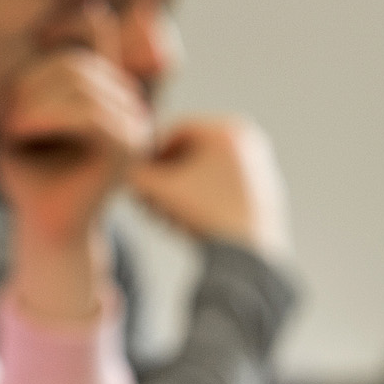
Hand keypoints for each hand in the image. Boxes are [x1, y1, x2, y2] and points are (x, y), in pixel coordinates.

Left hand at [0, 51, 150, 322]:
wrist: (44, 229)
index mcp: (105, 88)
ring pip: (82, 87)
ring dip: (33, 104)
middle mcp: (127, 101)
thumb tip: (53, 34)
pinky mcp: (129, 148)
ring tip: (8, 130)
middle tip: (2, 119)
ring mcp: (134, 123)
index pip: (84, 39)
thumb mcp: (20, 117)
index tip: (12, 93)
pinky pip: (91, 116)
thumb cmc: (28, 174)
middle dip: (29, 84)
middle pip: (76, 63)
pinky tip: (18, 133)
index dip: (43, 52)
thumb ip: (34, 77)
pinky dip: (48, 118)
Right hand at [125, 115, 290, 259]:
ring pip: (208, 169)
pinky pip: (225, 182)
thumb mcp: (160, 193)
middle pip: (192, 151)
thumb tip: (117, 166)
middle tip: (150, 202)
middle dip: (167, 177)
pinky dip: (204, 196)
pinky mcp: (265, 185)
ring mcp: (260, 162)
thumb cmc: (204, 216)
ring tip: (167, 217)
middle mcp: (248, 138)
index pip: (174, 133)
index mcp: (226, 130)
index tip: (137, 181)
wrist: (252, 254)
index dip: (150, 158)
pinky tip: (188, 222)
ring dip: (182, 189)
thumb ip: (134, 174)